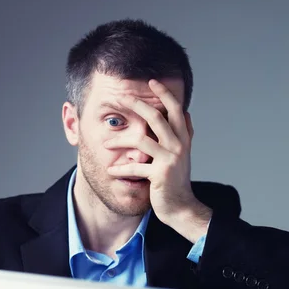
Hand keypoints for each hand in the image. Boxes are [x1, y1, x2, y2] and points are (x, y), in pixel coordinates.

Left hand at [105, 79, 211, 239]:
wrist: (182, 208)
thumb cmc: (177, 180)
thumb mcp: (183, 154)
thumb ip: (184, 134)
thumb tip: (185, 113)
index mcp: (183, 138)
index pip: (175, 109)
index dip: (165, 93)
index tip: (152, 80)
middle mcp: (179, 145)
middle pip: (155, 117)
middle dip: (135, 104)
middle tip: (119, 97)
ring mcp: (170, 159)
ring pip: (140, 140)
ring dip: (119, 140)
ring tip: (104, 144)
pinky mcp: (160, 175)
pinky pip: (135, 168)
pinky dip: (120, 170)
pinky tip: (110, 171)